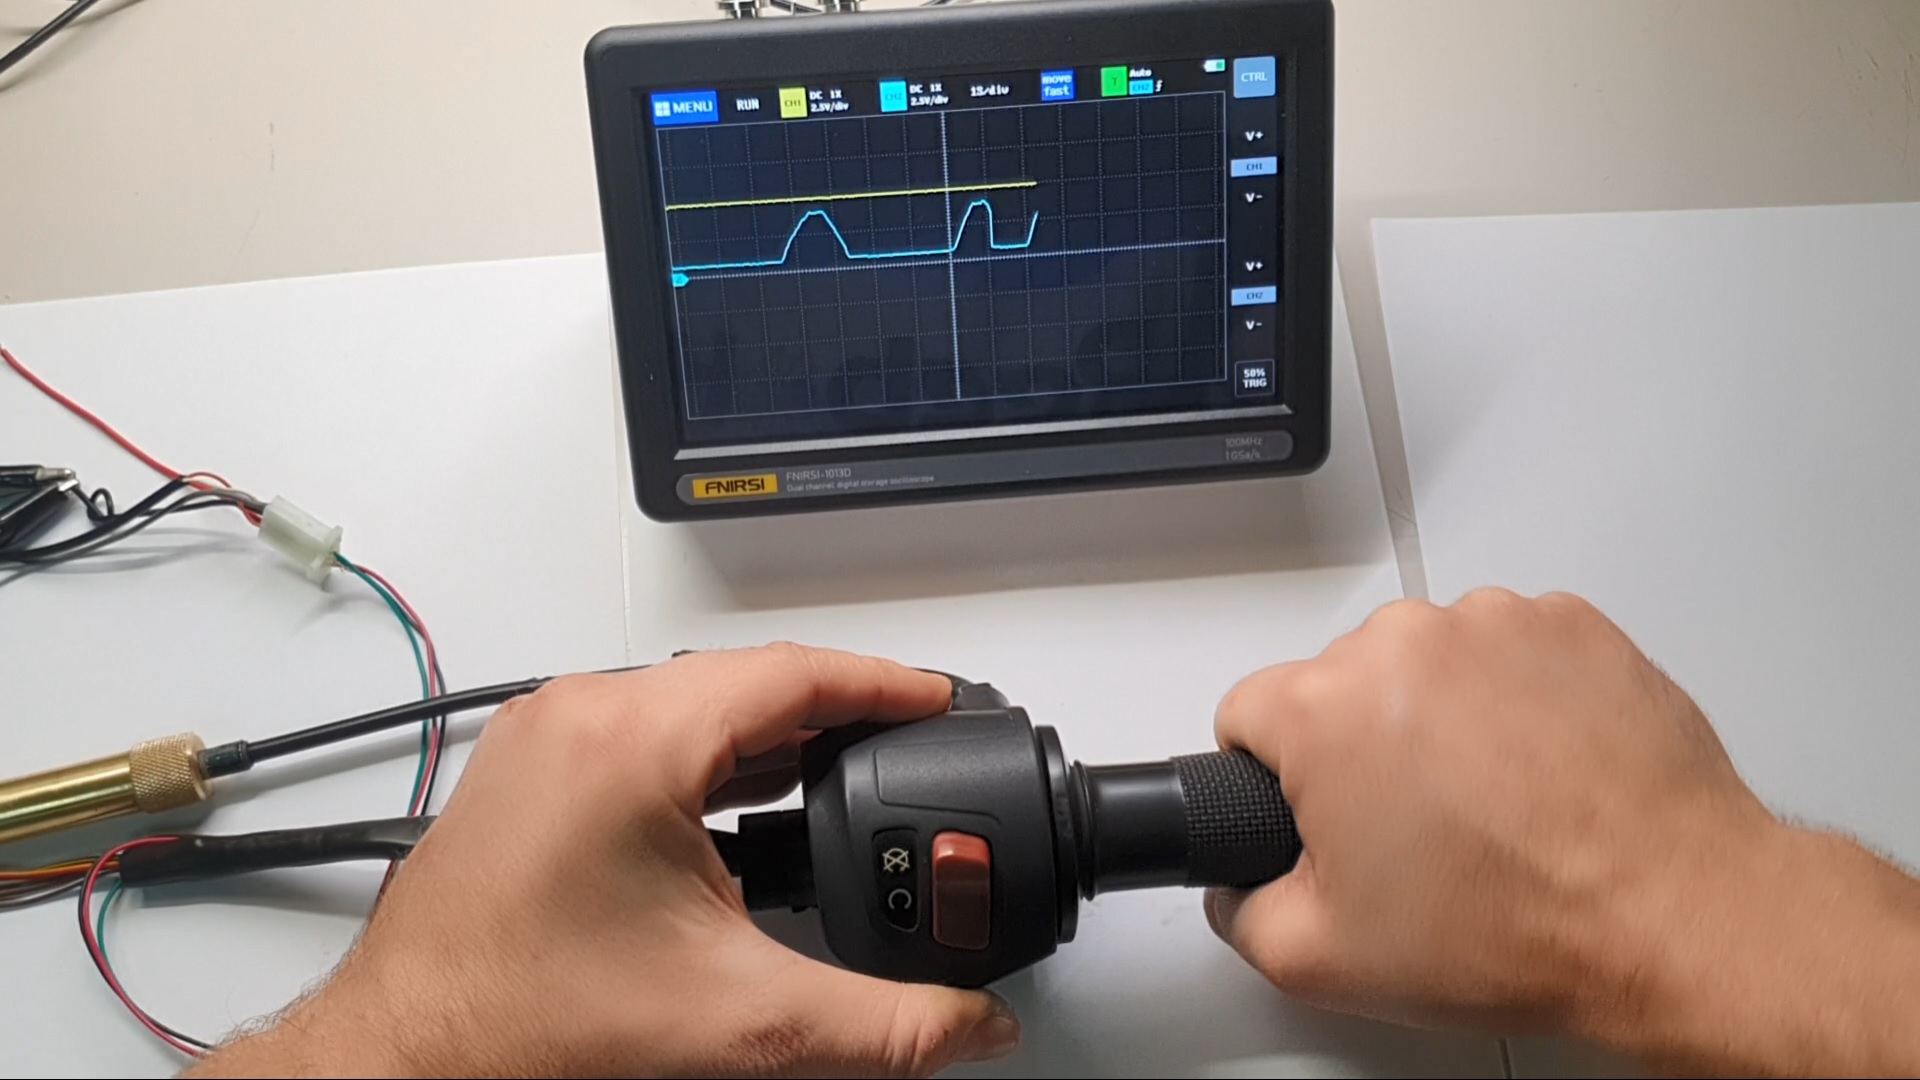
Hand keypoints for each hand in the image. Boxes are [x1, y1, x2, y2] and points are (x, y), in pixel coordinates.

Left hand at [189, 645, 1019, 1078]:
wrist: (407, 1055)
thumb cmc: (516, 1022)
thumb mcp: (737, 1021)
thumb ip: (881, 1026)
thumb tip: (971, 1024)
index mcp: (631, 741)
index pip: (791, 673)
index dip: (883, 682)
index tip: (937, 696)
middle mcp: (579, 717)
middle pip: (742, 678)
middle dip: (835, 706)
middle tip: (906, 733)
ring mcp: (546, 739)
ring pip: (689, 701)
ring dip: (771, 731)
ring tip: (845, 763)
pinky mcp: (529, 771)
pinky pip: (642, 729)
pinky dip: (710, 754)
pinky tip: (748, 799)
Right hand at [1205, 589, 1777, 1037]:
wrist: (1673, 916)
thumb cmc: (1526, 924)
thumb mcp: (1323, 961)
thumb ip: (1241, 912)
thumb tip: (1242, 889)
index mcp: (1325, 705)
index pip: (1246, 715)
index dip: (1275, 782)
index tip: (1323, 818)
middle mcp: (1405, 642)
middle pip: (1340, 685)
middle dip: (1364, 751)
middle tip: (1418, 833)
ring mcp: (1497, 625)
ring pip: (1427, 665)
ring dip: (1444, 720)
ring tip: (1495, 806)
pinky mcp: (1573, 627)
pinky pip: (1512, 653)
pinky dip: (1519, 702)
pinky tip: (1543, 773)